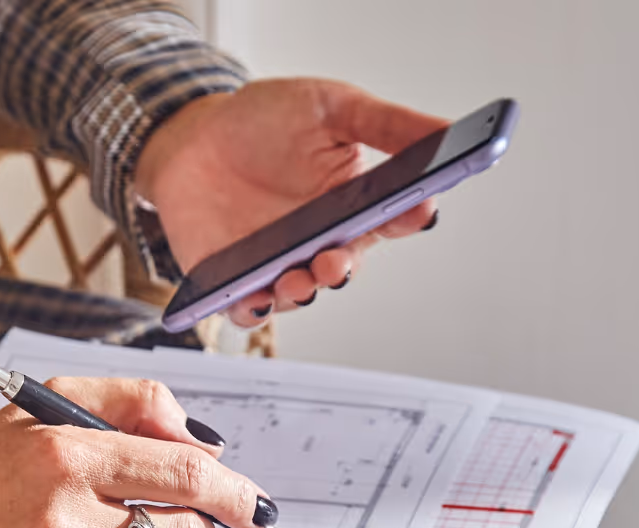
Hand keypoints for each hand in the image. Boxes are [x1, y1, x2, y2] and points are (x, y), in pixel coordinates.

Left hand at [135, 78, 448, 326]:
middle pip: (346, 266)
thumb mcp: (331, 107)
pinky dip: (253, 309)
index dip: (410, 216)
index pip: (393, 217)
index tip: (419, 207)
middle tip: (338, 259)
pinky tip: (253, 295)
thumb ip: (386, 124)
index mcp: (354, 202)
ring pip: (302, 293)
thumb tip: (447, 130)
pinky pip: (250, 308)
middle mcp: (322, 240)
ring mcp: (281, 263)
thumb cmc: (263, 121)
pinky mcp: (237, 281)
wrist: (191, 137)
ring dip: (303, 292)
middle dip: (345, 268)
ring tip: (297, 278)